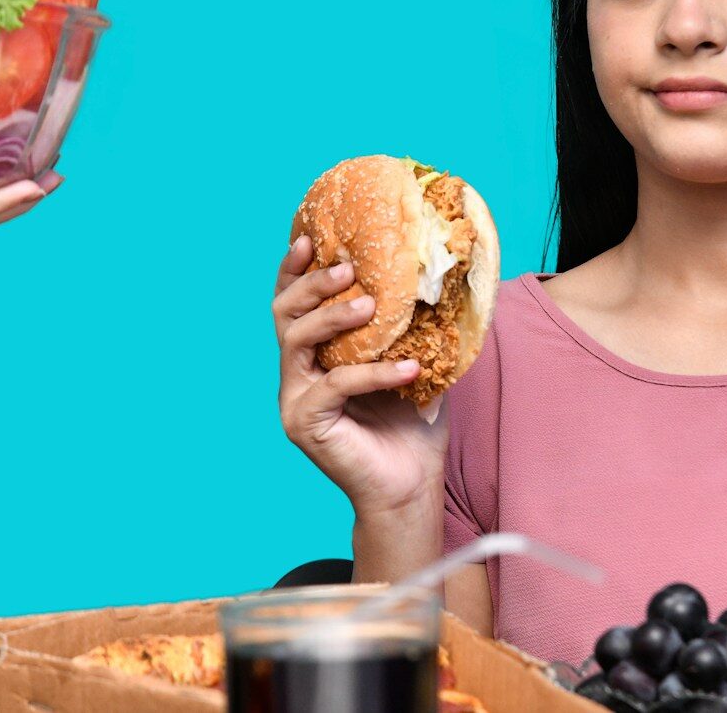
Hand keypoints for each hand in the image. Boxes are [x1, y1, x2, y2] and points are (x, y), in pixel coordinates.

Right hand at [274, 235, 446, 517]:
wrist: (411, 487)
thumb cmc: (412, 426)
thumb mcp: (414, 362)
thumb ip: (412, 326)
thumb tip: (441, 278)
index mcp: (315, 356)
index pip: (294, 304)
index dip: (296, 271)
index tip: (310, 238)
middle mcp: (296, 375)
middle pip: (284, 315)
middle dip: (311, 285)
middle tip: (347, 268)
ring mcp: (296, 400)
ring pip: (295, 342)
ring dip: (332, 318)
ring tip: (371, 305)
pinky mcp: (305, 423)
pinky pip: (335, 384)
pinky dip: (374, 372)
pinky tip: (411, 370)